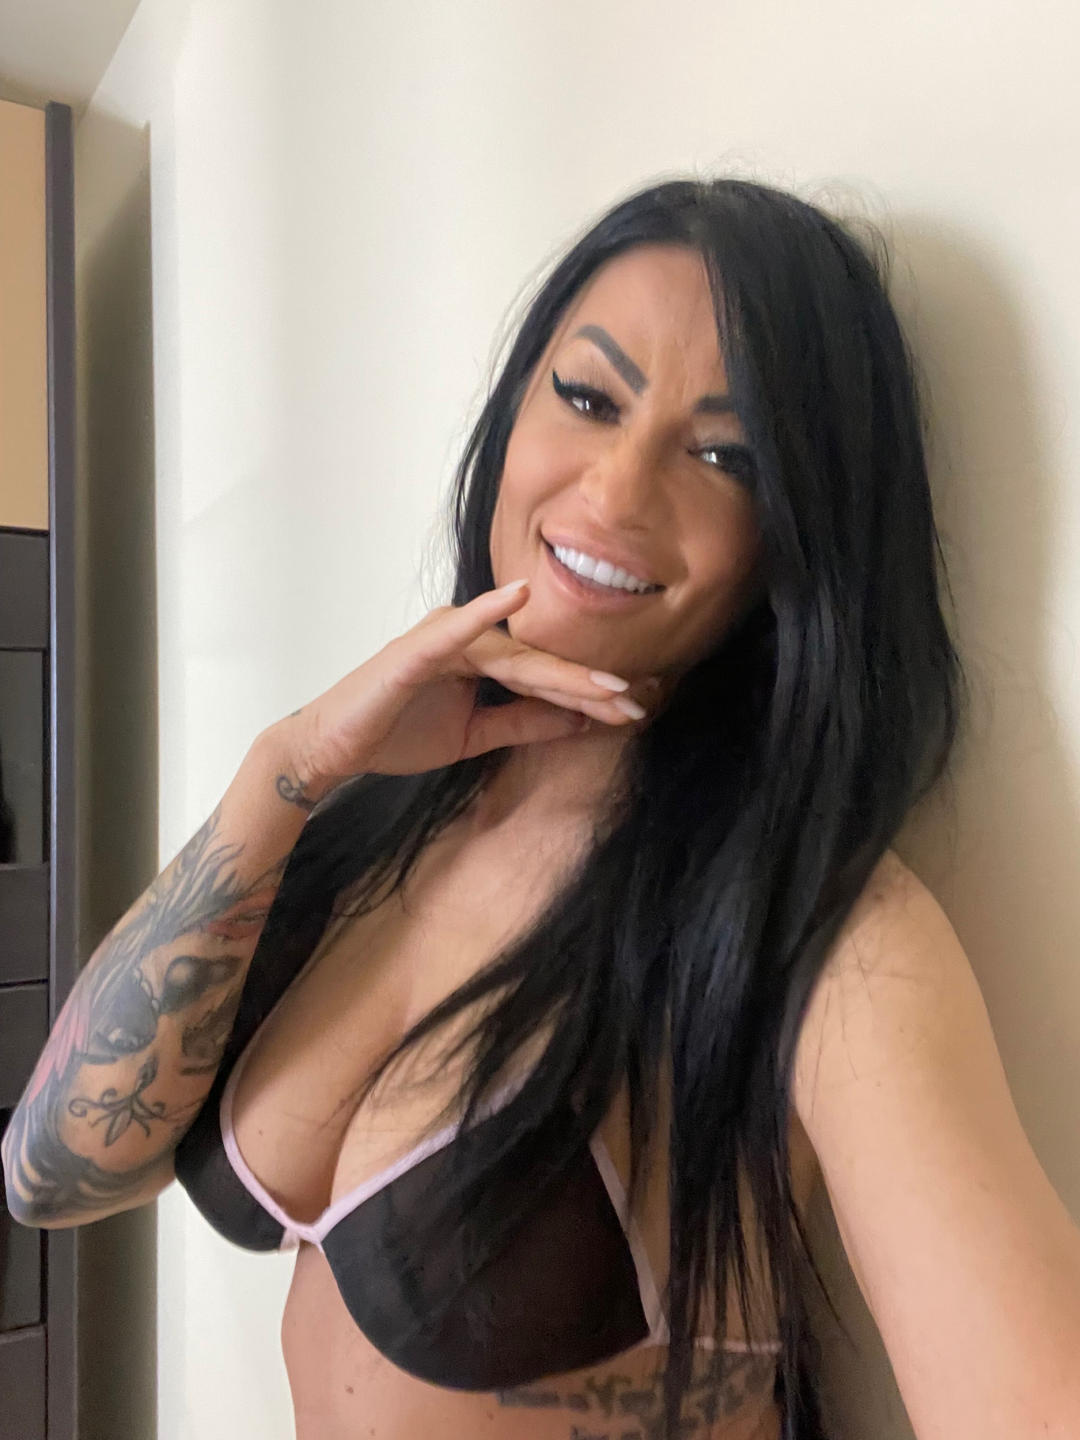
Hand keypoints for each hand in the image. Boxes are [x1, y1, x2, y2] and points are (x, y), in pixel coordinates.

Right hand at [279, 580, 655, 794]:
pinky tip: (520, 596)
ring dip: (562, 671)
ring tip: (608, 684)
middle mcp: (467, 639)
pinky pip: (458, 630)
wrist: (333, 748)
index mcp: (481, 657)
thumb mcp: (475, 735)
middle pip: (540, 663)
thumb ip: (524, 722)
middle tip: (639, 701)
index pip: (545, 675)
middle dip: (589, 685)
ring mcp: (442, 638)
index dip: (589, 692)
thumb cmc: (396, 733)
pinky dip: (487, 611)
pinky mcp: (417, 649)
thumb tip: (581, 721)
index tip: (635, 710)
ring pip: (515, 656)